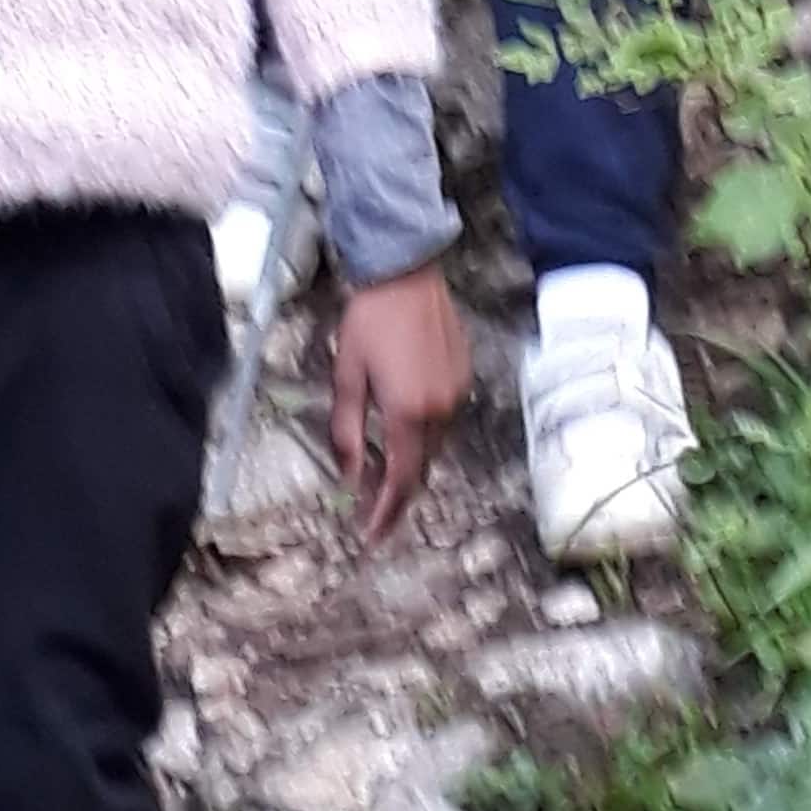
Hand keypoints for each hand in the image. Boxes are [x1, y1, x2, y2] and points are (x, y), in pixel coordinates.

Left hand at [329, 265, 469, 541]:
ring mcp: (456, 393)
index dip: (386, 513)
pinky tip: (404, 433)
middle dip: (398, 497)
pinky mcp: (463, 378)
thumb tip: (347, 477)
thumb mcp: (347, 376)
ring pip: (435, 448)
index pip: (400, 480)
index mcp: (408, 412)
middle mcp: (439, 409)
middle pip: (421, 470)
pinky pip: (444, 422)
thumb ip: (346, 431)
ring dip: (411, 466)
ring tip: (384, 477)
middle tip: (373, 515)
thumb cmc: (369, 320)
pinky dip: (424, 437)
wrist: (406, 273)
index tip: (372, 537)